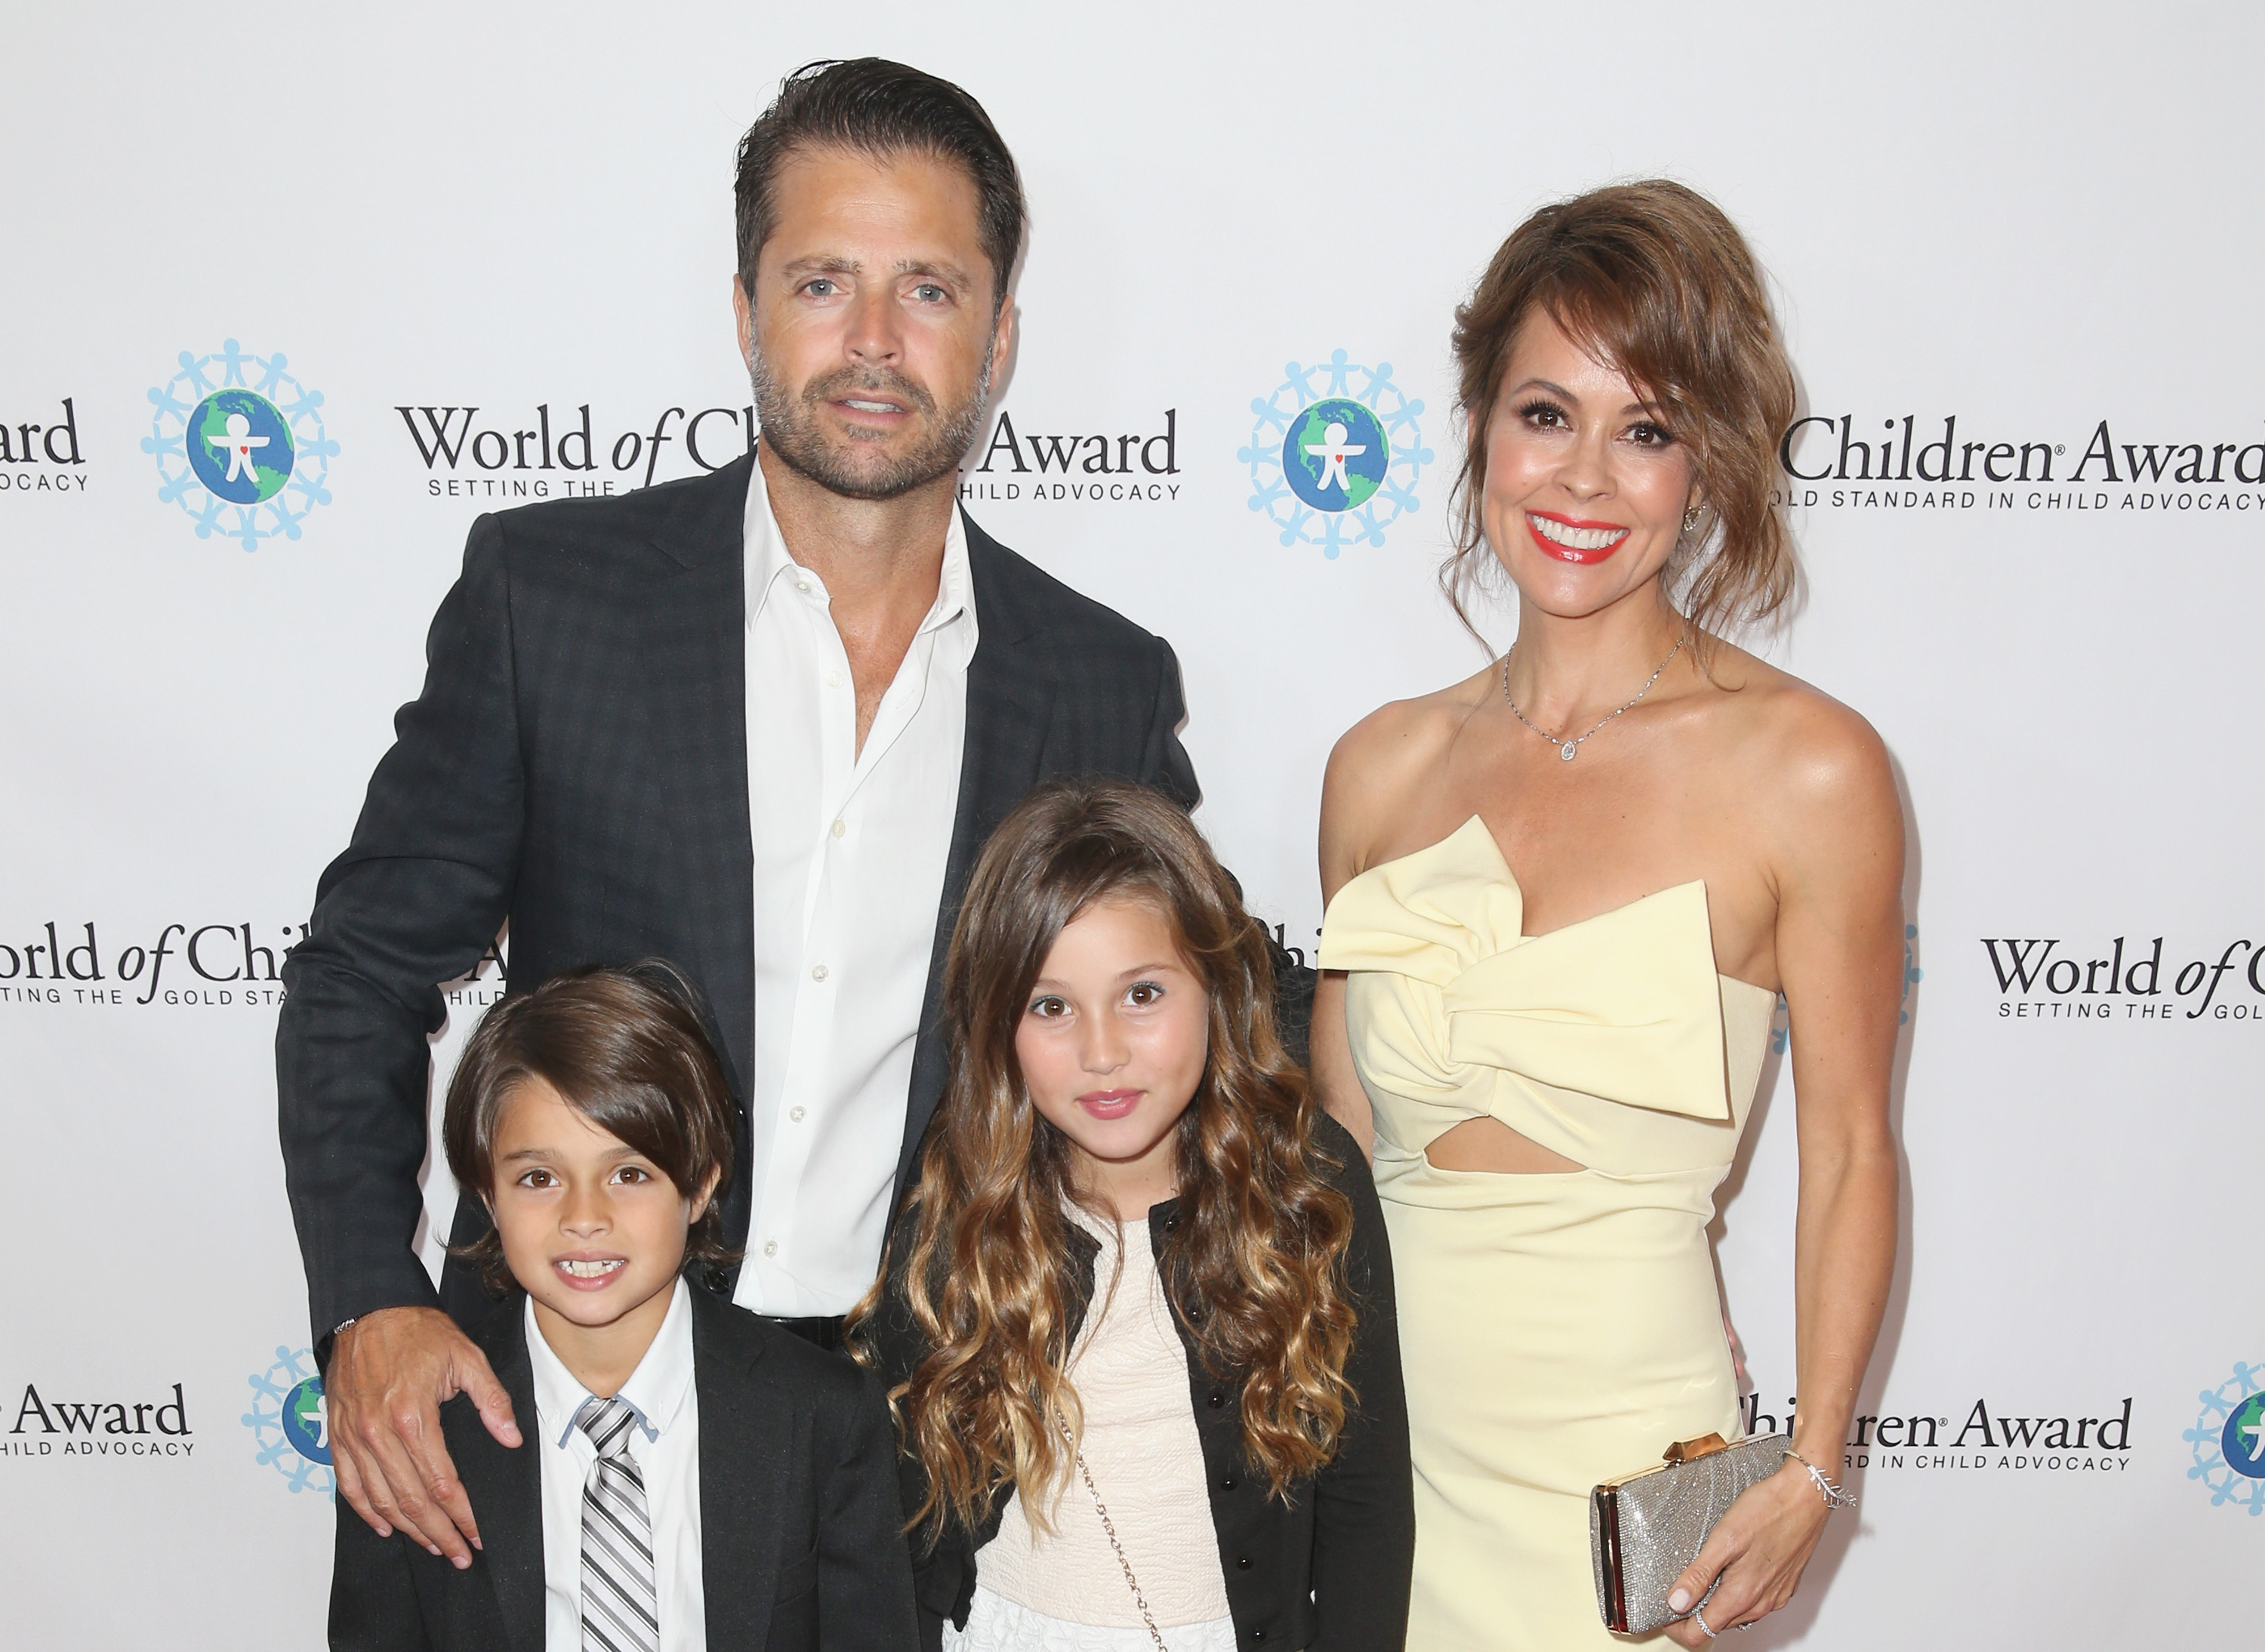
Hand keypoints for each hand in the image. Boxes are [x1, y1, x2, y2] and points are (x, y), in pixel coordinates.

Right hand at [327, 1306, 521, 1567]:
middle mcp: (378, 1433)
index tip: (477, 1534)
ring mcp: (354, 1437)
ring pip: (381, 1501)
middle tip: (460, 1553)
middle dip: (439, 1533)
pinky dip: (366, 1511)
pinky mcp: (337, 1435)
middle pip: (411, 1500)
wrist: (368, 1310)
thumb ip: (492, 1399)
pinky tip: (386, 1526)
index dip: (462, 1515)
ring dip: (408, 1530)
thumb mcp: (466, 1357)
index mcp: (412, 1416)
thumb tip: (510, 1437)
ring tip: (433, 1545)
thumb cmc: (417, 1331)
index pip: (442, 1483)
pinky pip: (349, 1485)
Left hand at [1660, 1462, 1833, 1642]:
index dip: (1676, 1627)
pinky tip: (1729, 1569)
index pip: (1700, 1633)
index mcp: (1741, 1596)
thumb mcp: (1723, 1539)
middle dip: (1692, 1613)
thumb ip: (1699, 1574)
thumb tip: (1676, 1602)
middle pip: (1717, 1624)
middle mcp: (1760, 1603)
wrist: (1806, 1496)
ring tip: (1700, 1575)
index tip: (1663, 1610)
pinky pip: (1754, 1601)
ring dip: (1714, 1602)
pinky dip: (1736, 1593)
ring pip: (1735, 1613)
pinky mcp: (1784, 1585)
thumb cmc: (1769, 1510)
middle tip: (1675, 1588)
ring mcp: (1775, 1596)